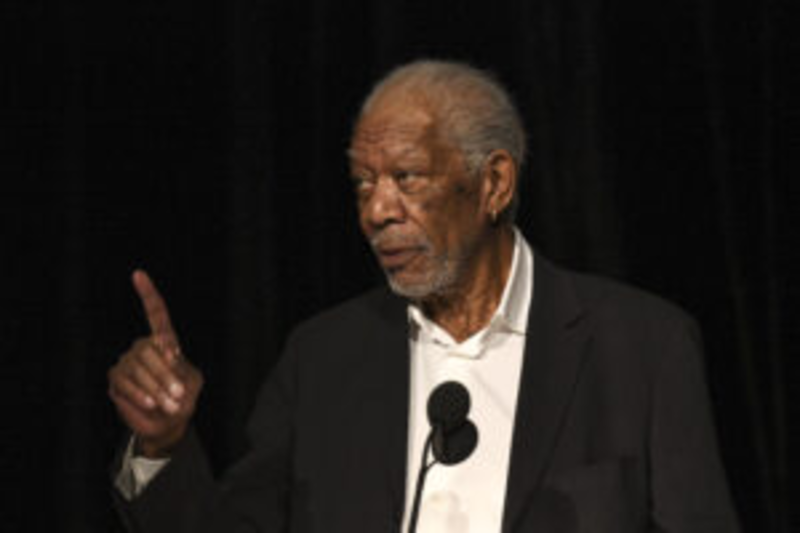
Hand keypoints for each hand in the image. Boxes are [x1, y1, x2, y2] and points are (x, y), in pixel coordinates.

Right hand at [108, 270, 203, 457]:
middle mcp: (143, 347)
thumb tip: (165, 356)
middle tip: (178, 396)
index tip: (138, 275)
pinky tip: (150, 403)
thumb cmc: (184, 400)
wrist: (168, 425)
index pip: (156, 315)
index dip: (148, 295)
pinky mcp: (116, 379)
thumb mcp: (193, 382)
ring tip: (169, 405)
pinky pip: (125, 382)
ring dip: (155, 387)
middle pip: (149, 350)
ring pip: (137, 367)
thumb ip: (182, 368)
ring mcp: (127, 362)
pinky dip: (139, 393)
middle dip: (165, 374)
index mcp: (164, 342)